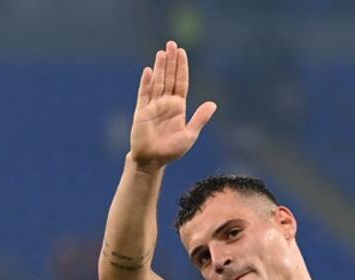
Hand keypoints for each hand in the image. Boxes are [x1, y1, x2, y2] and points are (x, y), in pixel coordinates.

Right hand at [129, 40, 216, 172]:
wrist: (152, 161)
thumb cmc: (171, 150)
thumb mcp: (190, 134)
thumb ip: (200, 118)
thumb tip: (213, 104)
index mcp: (178, 107)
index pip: (181, 82)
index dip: (182, 68)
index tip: (182, 53)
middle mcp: (166, 103)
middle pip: (169, 78)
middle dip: (171, 61)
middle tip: (171, 44)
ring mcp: (153, 106)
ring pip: (158, 82)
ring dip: (160, 67)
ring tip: (162, 52)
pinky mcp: (142, 111)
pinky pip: (144, 94)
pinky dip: (146, 83)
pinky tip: (149, 71)